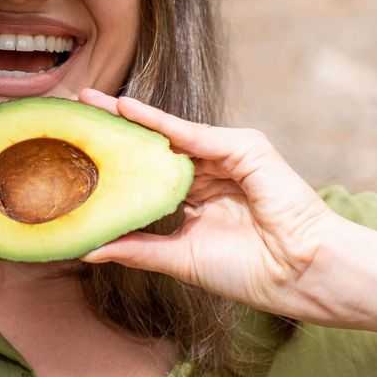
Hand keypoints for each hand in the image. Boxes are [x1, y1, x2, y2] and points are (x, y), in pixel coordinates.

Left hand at [74, 89, 359, 320]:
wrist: (298, 273)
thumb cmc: (250, 270)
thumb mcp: (179, 257)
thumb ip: (136, 249)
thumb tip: (87, 250)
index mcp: (198, 197)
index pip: (149, 171)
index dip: (116, 158)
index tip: (78, 145)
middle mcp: (211, 172)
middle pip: (155, 145)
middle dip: (116, 126)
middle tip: (78, 104)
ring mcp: (228, 157)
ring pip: (170, 134)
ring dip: (129, 117)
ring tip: (91, 103)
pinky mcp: (245, 148)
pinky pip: (193, 134)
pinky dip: (160, 122)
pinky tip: (127, 109)